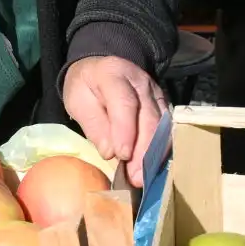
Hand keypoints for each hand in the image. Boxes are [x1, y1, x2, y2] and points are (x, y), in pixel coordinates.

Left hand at [61, 55, 167, 188]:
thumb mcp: (77, 100)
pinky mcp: (163, 105)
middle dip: (143, 150)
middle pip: (148, 117)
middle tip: (136, 177)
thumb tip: (109, 152)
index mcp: (114, 74)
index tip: (122, 156)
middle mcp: (140, 81)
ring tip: (144, 177)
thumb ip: (93, 124)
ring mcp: (155, 93)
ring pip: (162, 125)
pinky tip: (153, 167)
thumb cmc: (86, 87)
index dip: (125, 131)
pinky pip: (166, 128)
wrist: (100, 68)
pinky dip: (161, 149)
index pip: (125, 103)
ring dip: (154, 154)